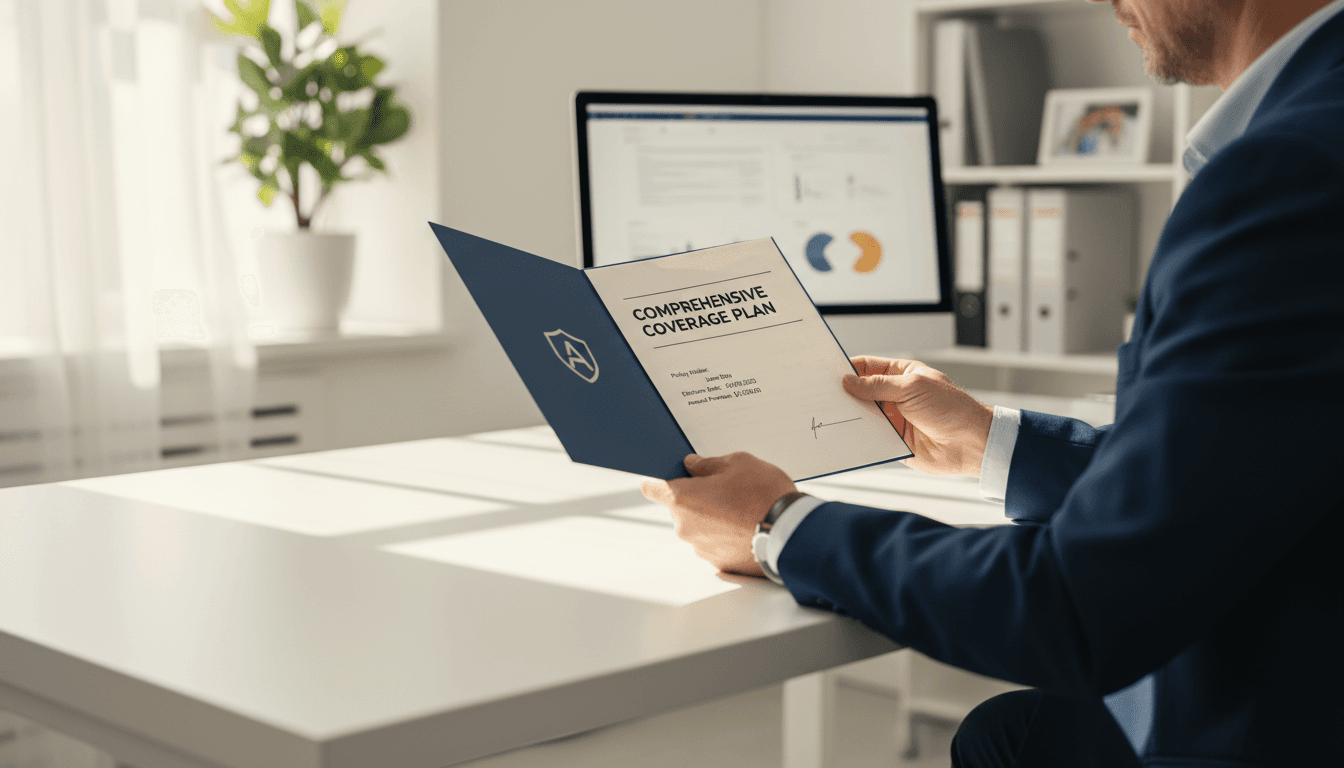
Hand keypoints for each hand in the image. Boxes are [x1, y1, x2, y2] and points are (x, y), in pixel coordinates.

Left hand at [641, 453, 796, 576]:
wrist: (791, 531)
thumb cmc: (763, 494)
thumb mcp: (737, 463)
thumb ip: (708, 464)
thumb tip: (693, 466)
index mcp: (682, 499)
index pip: (652, 488)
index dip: (658, 481)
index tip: (664, 478)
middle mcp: (685, 527)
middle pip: (680, 508)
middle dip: (696, 498)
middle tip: (724, 489)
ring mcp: (701, 548)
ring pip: (698, 527)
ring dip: (711, 519)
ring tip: (741, 509)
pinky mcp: (719, 563)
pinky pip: (714, 544)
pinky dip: (725, 536)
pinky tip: (746, 526)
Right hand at [842, 356, 992, 475]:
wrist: (970, 444)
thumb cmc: (952, 409)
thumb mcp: (912, 388)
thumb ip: (878, 385)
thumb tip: (850, 381)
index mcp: (902, 375)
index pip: (868, 367)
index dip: (849, 368)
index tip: (830, 372)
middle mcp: (896, 396)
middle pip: (861, 391)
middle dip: (845, 393)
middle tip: (825, 395)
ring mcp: (894, 418)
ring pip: (863, 415)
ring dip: (850, 415)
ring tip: (831, 414)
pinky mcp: (892, 440)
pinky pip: (869, 436)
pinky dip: (858, 435)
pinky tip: (846, 433)